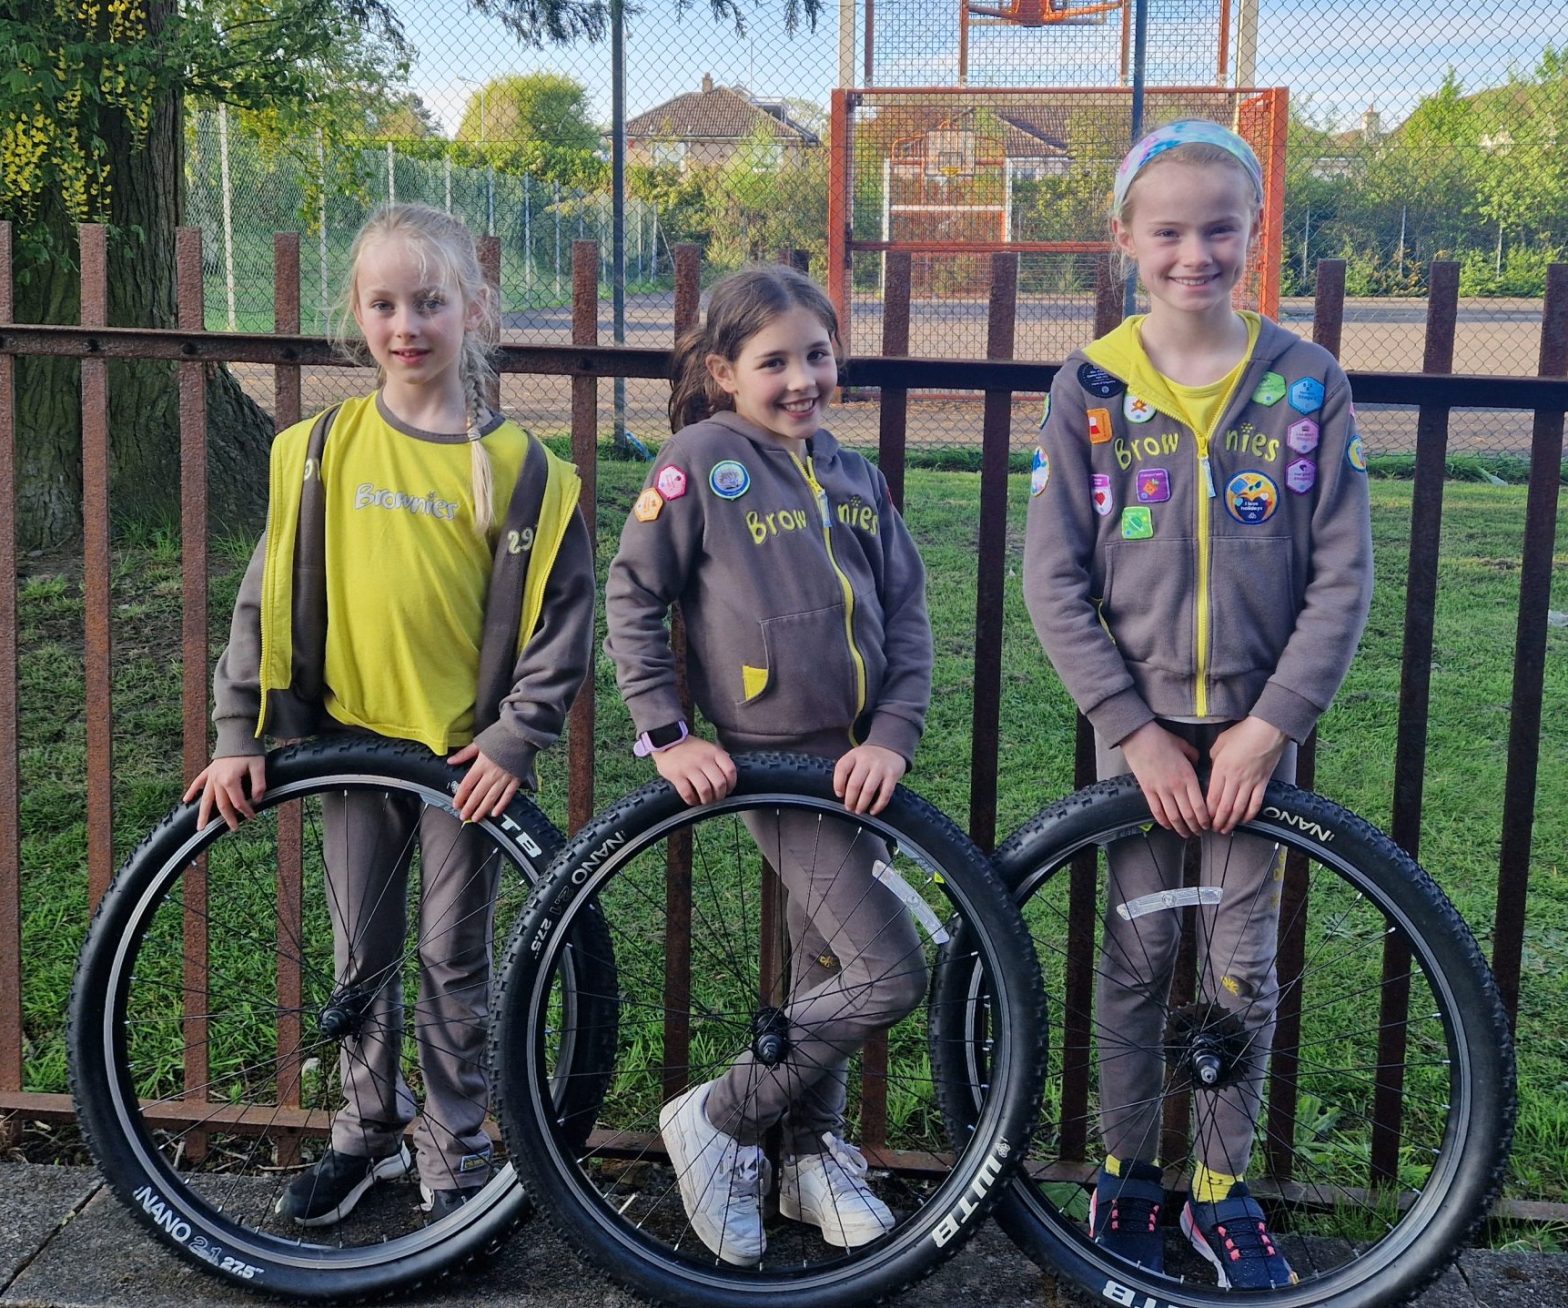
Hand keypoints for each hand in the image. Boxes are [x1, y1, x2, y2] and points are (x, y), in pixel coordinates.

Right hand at [184, 755, 266, 830]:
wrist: (238, 734)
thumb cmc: (249, 750)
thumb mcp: (258, 766)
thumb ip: (259, 784)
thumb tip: (258, 800)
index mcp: (229, 780)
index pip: (238, 802)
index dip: (246, 811)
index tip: (253, 816)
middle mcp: (217, 780)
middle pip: (221, 804)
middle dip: (227, 818)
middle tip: (234, 828)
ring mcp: (211, 776)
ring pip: (206, 799)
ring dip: (203, 814)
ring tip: (200, 828)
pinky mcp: (208, 771)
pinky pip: (198, 782)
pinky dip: (192, 791)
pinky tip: (186, 801)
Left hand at [446, 743, 522, 821]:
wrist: (521, 734)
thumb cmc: (500, 736)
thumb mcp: (479, 743)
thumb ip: (464, 754)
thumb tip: (450, 761)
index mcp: (481, 765)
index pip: (467, 784)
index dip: (460, 796)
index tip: (456, 804)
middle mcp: (491, 774)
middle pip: (477, 794)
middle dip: (469, 807)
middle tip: (464, 816)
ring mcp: (504, 778)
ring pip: (491, 798)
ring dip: (482, 810)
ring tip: (476, 818)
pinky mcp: (515, 780)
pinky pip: (507, 796)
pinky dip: (501, 805)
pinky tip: (495, 813)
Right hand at [653, 736, 736, 806]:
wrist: (667, 741)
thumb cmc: (690, 748)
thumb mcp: (708, 748)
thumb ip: (719, 759)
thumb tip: (729, 778)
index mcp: (714, 752)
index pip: (730, 771)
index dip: (731, 784)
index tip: (728, 790)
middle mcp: (704, 759)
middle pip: (719, 783)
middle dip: (720, 795)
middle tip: (716, 798)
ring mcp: (690, 767)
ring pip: (705, 791)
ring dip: (707, 800)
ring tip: (705, 800)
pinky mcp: (677, 775)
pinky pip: (688, 793)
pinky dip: (692, 801)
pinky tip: (693, 800)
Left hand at [833, 744, 905, 814]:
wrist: (890, 748)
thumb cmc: (868, 759)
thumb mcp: (855, 758)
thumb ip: (847, 771)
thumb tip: (842, 794)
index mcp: (854, 755)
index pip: (842, 769)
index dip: (838, 784)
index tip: (839, 794)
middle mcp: (866, 760)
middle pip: (854, 784)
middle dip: (850, 800)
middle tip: (849, 807)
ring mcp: (880, 767)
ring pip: (868, 790)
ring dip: (862, 804)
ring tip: (859, 810)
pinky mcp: (892, 775)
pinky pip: (885, 794)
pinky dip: (878, 805)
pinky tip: (873, 810)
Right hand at [1118, 721, 1207, 837]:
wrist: (1139, 737)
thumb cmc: (1162, 739)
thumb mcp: (1185, 746)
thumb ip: (1195, 757)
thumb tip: (1197, 764)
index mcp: (1188, 777)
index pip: (1199, 805)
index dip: (1205, 819)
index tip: (1209, 824)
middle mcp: (1175, 787)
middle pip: (1188, 815)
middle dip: (1196, 827)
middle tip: (1200, 832)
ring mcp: (1160, 790)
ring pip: (1173, 817)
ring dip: (1181, 828)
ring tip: (1186, 834)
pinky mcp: (1147, 790)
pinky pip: (1157, 811)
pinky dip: (1163, 822)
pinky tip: (1168, 826)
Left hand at [1206, 716, 1287, 834]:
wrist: (1267, 730)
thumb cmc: (1242, 733)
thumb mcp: (1219, 744)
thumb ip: (1213, 760)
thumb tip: (1212, 770)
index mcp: (1221, 769)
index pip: (1211, 797)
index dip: (1207, 812)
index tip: (1203, 819)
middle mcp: (1235, 779)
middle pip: (1224, 807)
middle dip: (1217, 821)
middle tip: (1212, 829)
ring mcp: (1250, 782)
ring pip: (1239, 809)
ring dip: (1231, 822)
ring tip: (1225, 829)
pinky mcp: (1263, 783)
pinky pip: (1256, 803)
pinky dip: (1250, 815)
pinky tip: (1244, 820)